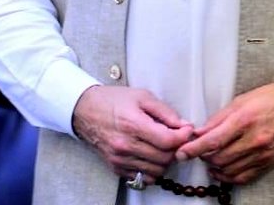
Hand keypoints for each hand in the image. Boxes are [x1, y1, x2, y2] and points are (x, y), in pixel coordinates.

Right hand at [72, 86, 192, 184]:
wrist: (86, 111)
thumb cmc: (114, 100)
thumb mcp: (142, 96)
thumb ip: (165, 112)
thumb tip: (184, 125)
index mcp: (133, 124)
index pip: (167, 141)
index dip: (183, 137)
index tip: (187, 130)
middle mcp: (126, 146)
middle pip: (164, 158)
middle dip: (176, 148)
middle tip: (177, 137)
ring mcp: (120, 159)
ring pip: (156, 170)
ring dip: (165, 160)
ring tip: (164, 145)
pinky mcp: (116, 168)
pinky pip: (143, 178)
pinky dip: (152, 169)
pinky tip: (151, 155)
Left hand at [175, 82, 273, 185]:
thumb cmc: (270, 98)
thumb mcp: (241, 100)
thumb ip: (219, 118)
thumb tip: (200, 131)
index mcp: (244, 119)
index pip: (213, 140)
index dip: (194, 149)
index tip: (182, 153)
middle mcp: (253, 140)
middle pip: (219, 158)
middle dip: (203, 156)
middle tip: (197, 150)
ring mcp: (262, 154)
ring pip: (229, 169)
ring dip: (214, 166)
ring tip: (209, 157)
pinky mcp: (268, 163)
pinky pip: (243, 177)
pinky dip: (228, 176)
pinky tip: (222, 170)